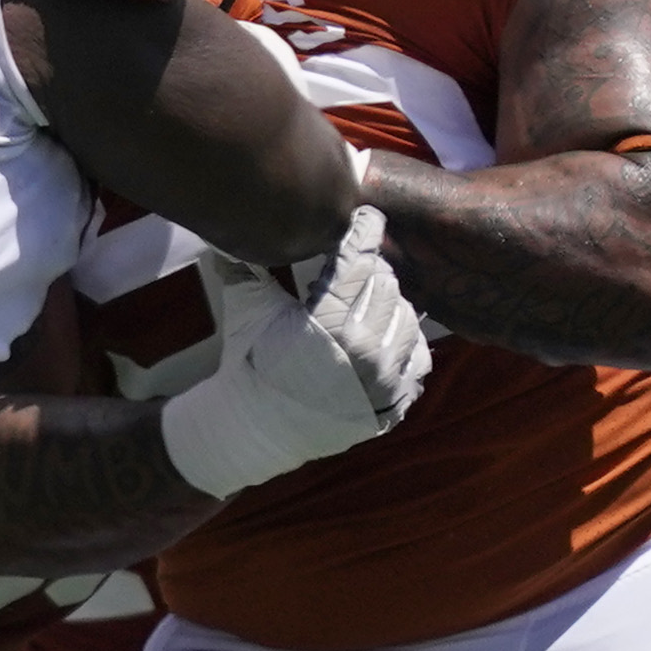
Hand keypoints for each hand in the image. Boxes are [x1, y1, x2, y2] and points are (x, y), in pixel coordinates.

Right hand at [160, 205, 430, 496]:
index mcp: (325, 322)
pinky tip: (382, 336)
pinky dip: (404, 342)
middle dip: (370, 270)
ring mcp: (383, 380)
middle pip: (386, 283)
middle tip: (352, 270)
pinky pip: (419, 357)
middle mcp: (362, 350)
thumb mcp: (246, 312)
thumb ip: (245, 265)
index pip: (361, 259)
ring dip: (388, 304)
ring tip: (363, 306)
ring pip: (408, 315)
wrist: (253, 431)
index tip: (365, 218)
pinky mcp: (394, 403)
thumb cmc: (248, 366)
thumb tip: (231, 225)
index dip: (365, 231)